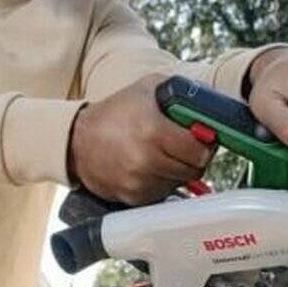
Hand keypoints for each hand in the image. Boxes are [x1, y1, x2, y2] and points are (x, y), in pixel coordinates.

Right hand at [67, 73, 215, 204]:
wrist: (77, 141)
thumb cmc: (114, 114)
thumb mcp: (148, 88)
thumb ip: (182, 93)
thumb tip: (209, 104)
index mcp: (153, 131)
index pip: (200, 150)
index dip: (204, 143)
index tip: (200, 137)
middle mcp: (146, 160)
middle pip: (195, 169)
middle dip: (193, 156)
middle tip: (182, 145)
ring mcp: (139, 182)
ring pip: (180, 182)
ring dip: (178, 169)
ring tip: (161, 153)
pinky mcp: (134, 197)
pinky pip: (164, 192)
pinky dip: (162, 181)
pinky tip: (149, 166)